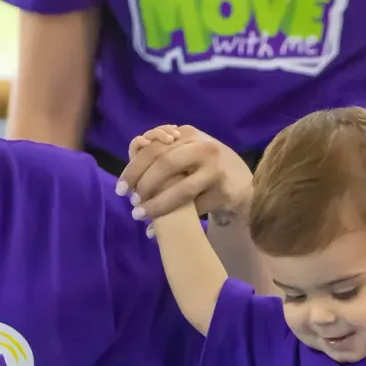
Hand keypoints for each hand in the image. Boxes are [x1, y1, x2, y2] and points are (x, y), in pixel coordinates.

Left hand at [118, 123, 253, 222]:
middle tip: (130, 202)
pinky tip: (156, 231)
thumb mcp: (187, 150)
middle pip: (164, 164)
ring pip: (179, 189)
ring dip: (156, 205)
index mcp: (190, 134)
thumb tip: (135, 147)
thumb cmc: (207, 168)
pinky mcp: (224, 193)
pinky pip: (193, 210)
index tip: (121, 186)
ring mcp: (216, 170)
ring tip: (140, 215)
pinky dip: (172, 222)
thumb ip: (163, 148)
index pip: (154, 147)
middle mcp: (204, 148)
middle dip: (142, 185)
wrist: (243, 185)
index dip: (134, 168)